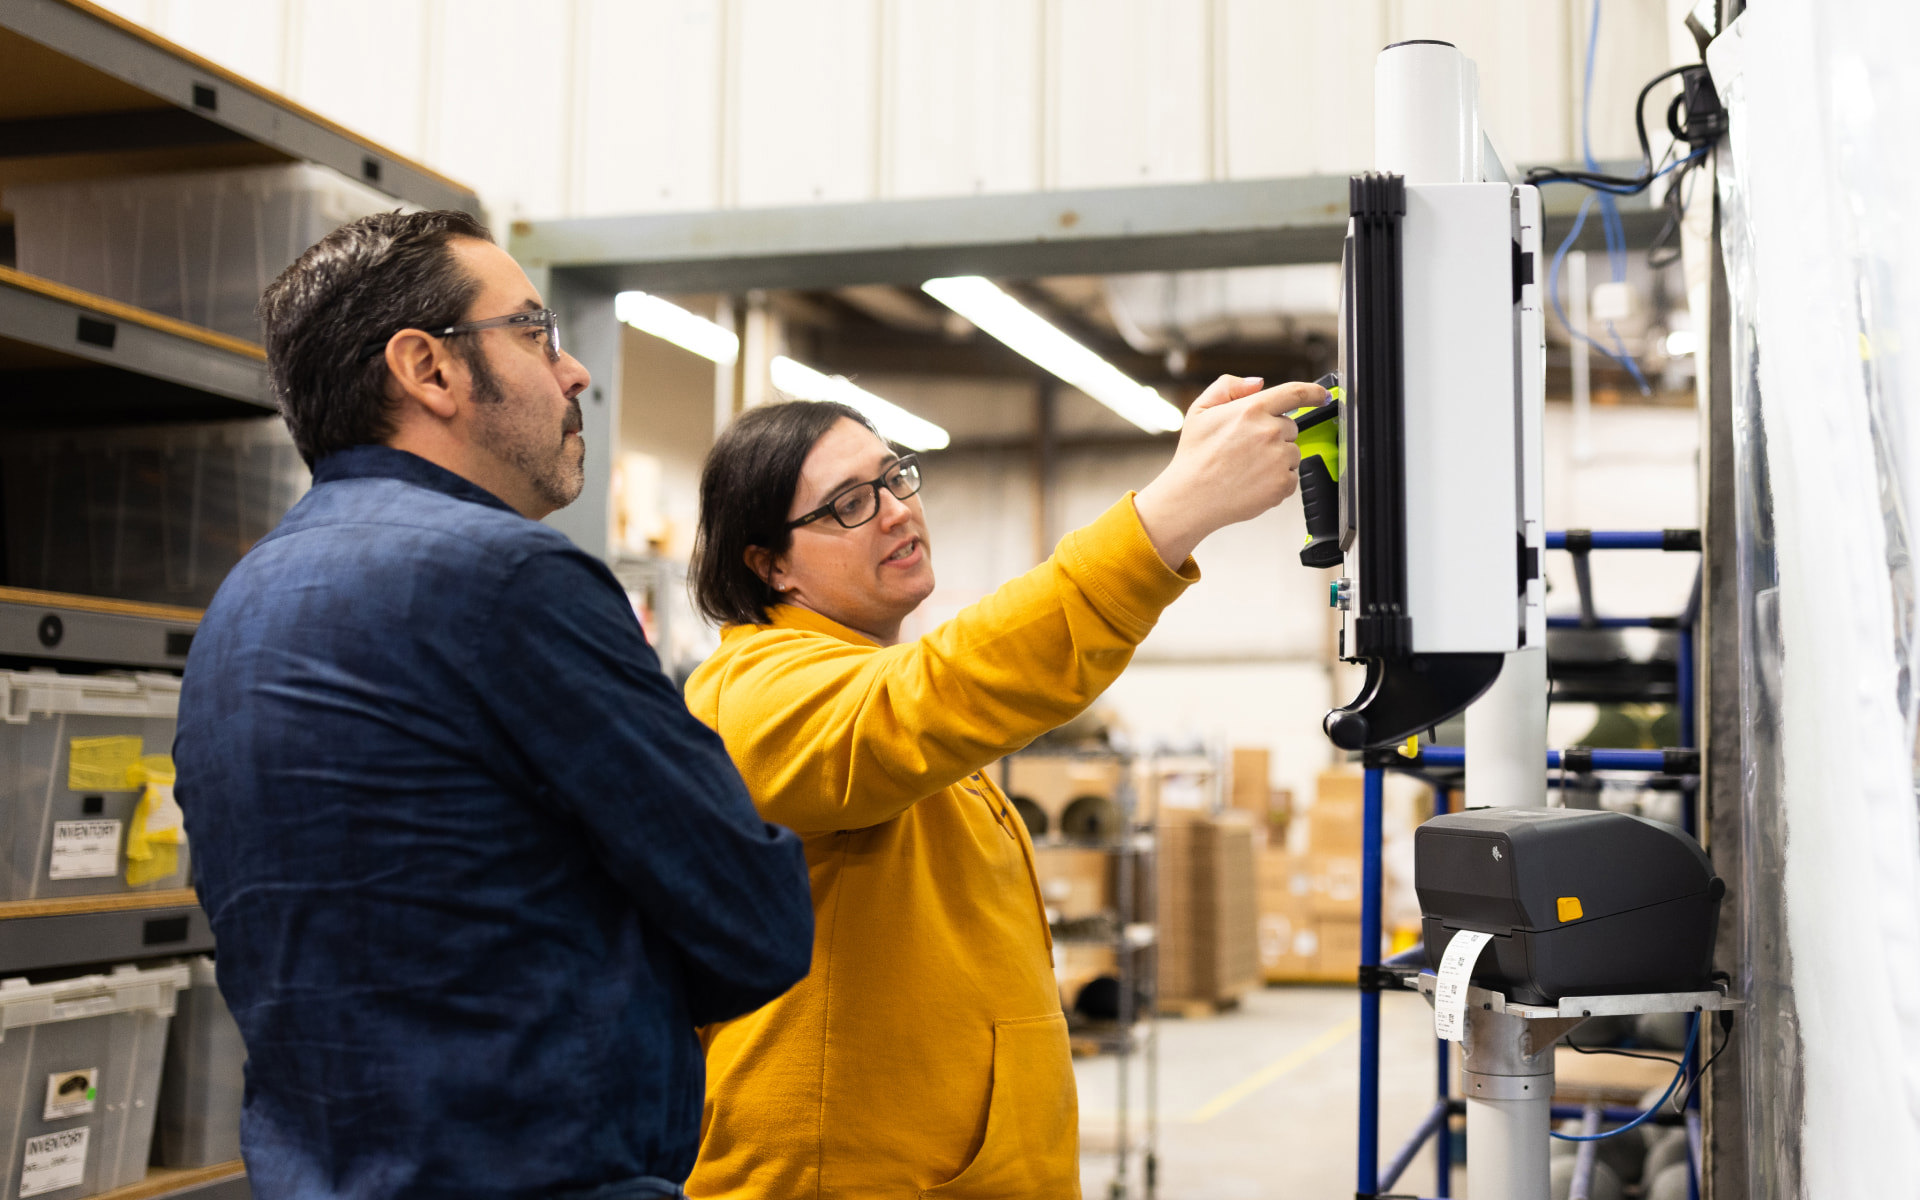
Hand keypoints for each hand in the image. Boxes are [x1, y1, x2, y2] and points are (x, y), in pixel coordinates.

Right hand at [1133, 374, 1328, 567]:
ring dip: (1277, 459)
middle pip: (1290, 428)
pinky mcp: (1282, 484)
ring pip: (1292, 453)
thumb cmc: (1194, 457)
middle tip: (1246, 450)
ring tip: (1246, 468)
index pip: (1295, 393)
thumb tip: (1258, 383)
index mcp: (1252, 409)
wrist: (1191, 498)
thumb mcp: (1200, 410)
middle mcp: (1269, 431)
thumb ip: (1229, 387)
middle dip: (1274, 436)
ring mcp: (1279, 458)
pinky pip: (1291, 477)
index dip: (1313, 393)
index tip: (1322, 395)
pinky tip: (1252, 482)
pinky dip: (1276, 481)